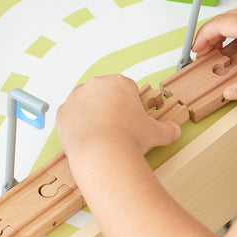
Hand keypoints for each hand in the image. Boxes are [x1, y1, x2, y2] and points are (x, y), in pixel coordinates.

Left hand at [56, 74, 179, 162]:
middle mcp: (96, 85)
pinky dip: (75, 125)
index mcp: (119, 83)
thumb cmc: (127, 139)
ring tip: (101, 134)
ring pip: (85, 102)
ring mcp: (76, 97)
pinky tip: (86, 136)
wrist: (103, 154)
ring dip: (91, 114)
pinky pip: (69, 115)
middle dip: (109, 107)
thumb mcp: (156, 133)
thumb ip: (166, 129)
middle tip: (116, 127)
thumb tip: (174, 131)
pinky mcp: (63, 112)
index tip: (130, 118)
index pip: (126, 89)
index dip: (129, 105)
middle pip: (104, 93)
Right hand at [192, 5, 236, 101]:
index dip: (203, 37)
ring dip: (220, 31)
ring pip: (233, 16)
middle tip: (203, 53)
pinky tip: (234, 43)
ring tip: (216, 50)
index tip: (197, 52)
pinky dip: (233, 28)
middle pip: (223, 18)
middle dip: (208, 35)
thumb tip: (229, 94)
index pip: (219, 25)